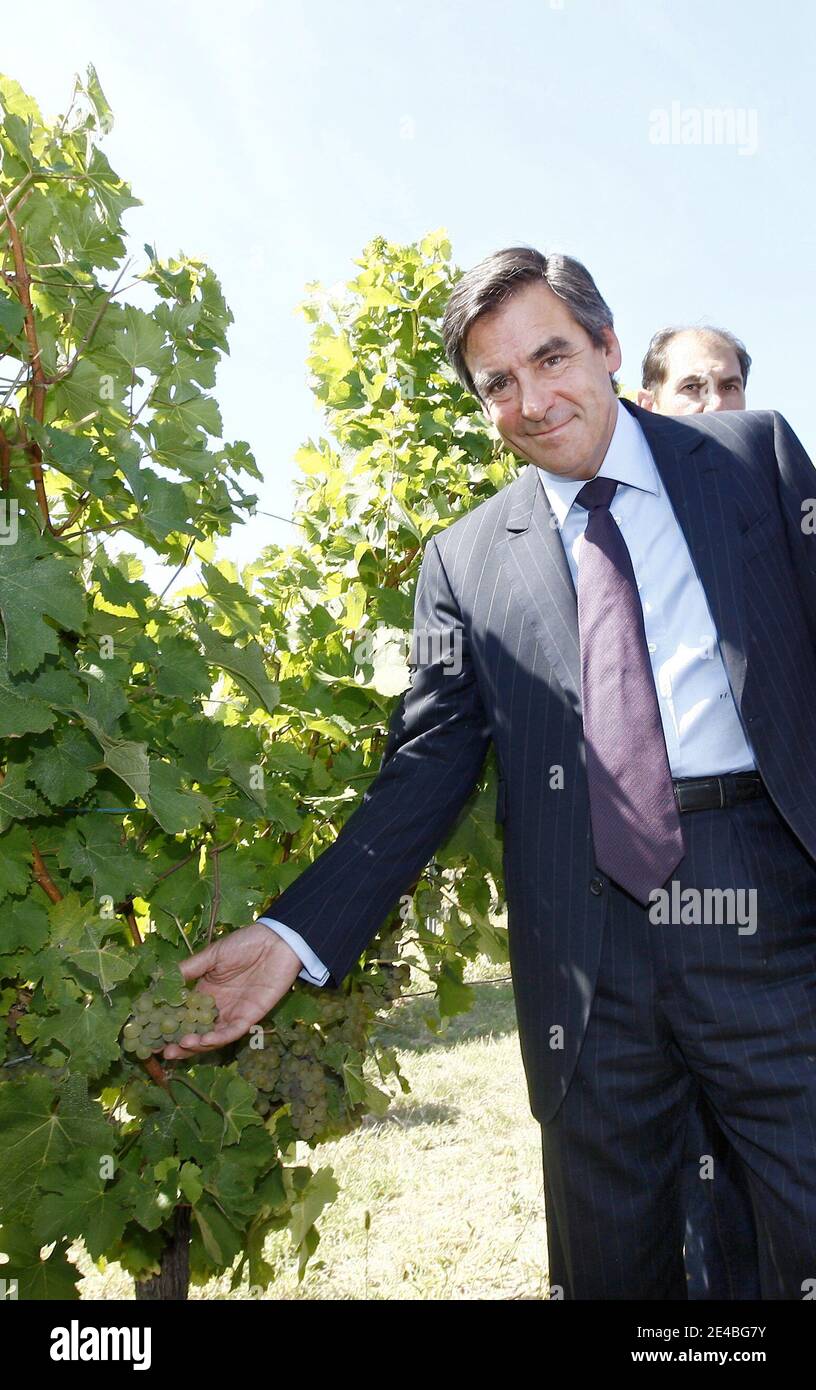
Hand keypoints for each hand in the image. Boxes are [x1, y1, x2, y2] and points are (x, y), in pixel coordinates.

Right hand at [160, 923, 302, 1059]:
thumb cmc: (244, 944)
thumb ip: (189, 969)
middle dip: (180, 1044)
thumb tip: (161, 982)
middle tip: (163, 1052)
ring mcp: (233, 1013)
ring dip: (197, 1044)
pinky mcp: (251, 1017)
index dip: (168, 1026)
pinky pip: (233, 1032)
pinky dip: (219, 1038)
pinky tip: (205, 1040)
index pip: (183, 1015)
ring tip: (181, 1045)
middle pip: (196, 1031)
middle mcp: (218, 1007)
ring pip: (212, 1037)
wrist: (277, 942)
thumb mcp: (212, 955)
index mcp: (205, 993)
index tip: (150, 1035)